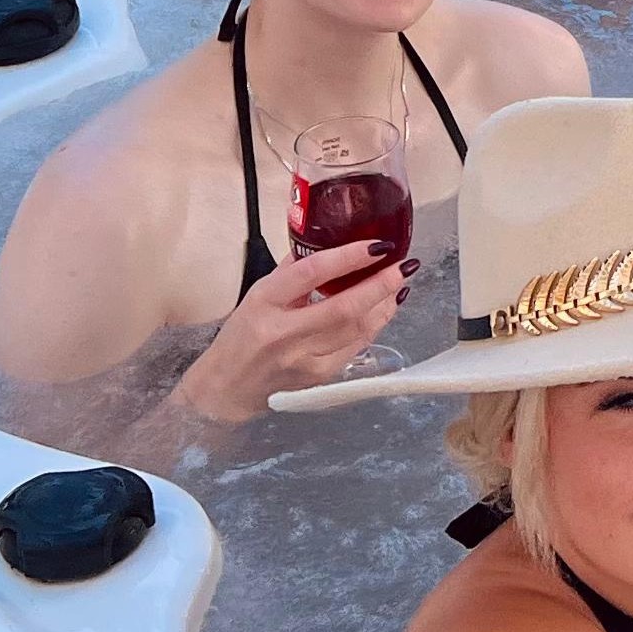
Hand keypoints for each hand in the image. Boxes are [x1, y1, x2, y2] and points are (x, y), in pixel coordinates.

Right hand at [167, 240, 404, 423]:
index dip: (348, 257)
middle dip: (381, 285)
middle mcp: (285, 334)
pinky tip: (385, 309)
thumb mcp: (258, 295)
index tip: (378, 245)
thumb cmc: (241, 336)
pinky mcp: (319, 379)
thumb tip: (330, 242)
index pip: (311, 273)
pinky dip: (375, 325)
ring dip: (385, 304)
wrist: (227, 389)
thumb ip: (293, 270)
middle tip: (405, 265)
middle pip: (344, 308)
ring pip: (357, 330)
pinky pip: (356, 347)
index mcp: (265, 303)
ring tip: (399, 282)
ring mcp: (305, 360)